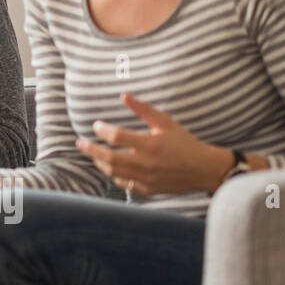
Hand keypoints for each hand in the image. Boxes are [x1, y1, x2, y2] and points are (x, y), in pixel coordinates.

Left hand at [79, 93, 234, 195]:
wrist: (204, 169)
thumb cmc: (184, 142)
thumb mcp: (166, 122)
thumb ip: (143, 109)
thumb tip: (123, 95)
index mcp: (151, 144)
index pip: (117, 137)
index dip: (102, 130)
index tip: (96, 125)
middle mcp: (147, 163)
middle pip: (109, 158)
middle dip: (90, 149)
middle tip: (80, 142)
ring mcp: (147, 178)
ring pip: (113, 172)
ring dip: (99, 162)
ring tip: (92, 153)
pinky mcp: (148, 189)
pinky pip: (124, 183)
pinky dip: (113, 175)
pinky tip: (108, 167)